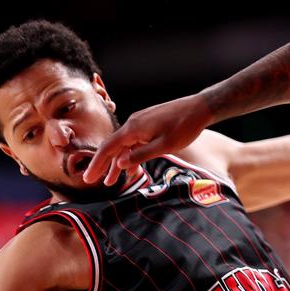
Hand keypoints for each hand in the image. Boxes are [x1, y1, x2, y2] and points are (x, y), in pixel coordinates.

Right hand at [83, 94, 211, 184]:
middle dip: (104, 165)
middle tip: (94, 182)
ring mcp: (142, 122)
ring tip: (113, 181)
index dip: (97, 164)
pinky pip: (135, 141)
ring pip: (125, 144)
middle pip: (113, 146)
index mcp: (134, 128)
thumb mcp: (164, 146)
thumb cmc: (185, 126)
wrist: (201, 108)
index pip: (108, 147)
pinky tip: (132, 168)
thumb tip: (119, 163)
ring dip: (119, 162)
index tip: (88, 178)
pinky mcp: (150, 123)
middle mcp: (134, 123)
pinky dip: (131, 154)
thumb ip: (140, 155)